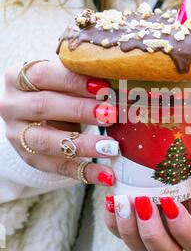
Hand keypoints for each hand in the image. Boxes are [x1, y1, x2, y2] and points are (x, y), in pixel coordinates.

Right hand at [0, 60, 117, 184]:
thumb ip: (82, 81)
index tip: (102, 86)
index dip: (73, 81)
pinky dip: (84, 172)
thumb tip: (117, 85)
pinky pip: (57, 167)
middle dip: (80, 110)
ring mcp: (17, 135)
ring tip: (111, 147)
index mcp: (17, 78)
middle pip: (43, 106)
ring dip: (83, 145)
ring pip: (47, 142)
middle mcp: (11, 106)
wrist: (34, 114)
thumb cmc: (54, 90)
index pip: (43, 75)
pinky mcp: (29, 158)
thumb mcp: (62, 81)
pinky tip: (107, 174)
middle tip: (111, 114)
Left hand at [104, 133, 190, 250]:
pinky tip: (112, 200)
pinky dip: (112, 221)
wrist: (171, 153)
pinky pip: (118, 233)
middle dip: (152, 233)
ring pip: (140, 250)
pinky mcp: (132, 225)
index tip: (168, 201)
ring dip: (129, 229)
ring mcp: (152, 233)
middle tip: (143, 202)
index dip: (183, 230)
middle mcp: (176, 234)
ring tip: (122, 200)